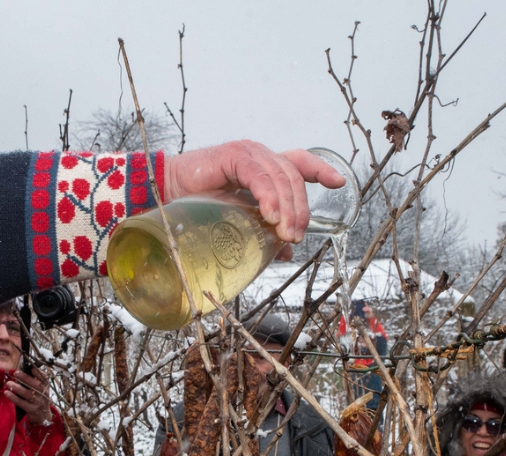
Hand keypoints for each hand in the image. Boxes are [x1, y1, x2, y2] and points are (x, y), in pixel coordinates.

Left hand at [7, 368, 52, 424]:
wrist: (43, 415)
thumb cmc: (39, 398)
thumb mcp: (41, 390)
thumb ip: (36, 381)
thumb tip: (25, 369)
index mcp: (46, 387)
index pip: (44, 379)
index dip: (38, 373)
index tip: (31, 368)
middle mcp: (43, 394)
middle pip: (35, 385)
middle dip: (25, 378)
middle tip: (15, 373)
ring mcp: (37, 402)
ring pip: (27, 394)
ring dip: (17, 387)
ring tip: (8, 383)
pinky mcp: (31, 409)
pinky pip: (21, 403)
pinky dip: (13, 397)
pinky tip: (6, 393)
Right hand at [163, 141, 345, 243]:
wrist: (165, 194)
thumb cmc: (199, 206)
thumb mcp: (239, 221)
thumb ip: (263, 233)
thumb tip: (287, 252)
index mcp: (265, 168)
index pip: (300, 163)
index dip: (321, 170)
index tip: (340, 182)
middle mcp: (260, 156)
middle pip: (295, 177)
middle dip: (301, 209)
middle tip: (295, 236)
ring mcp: (248, 153)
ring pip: (281, 177)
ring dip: (287, 208)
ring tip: (285, 232)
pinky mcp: (233, 156)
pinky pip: (259, 175)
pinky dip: (268, 196)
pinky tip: (270, 216)